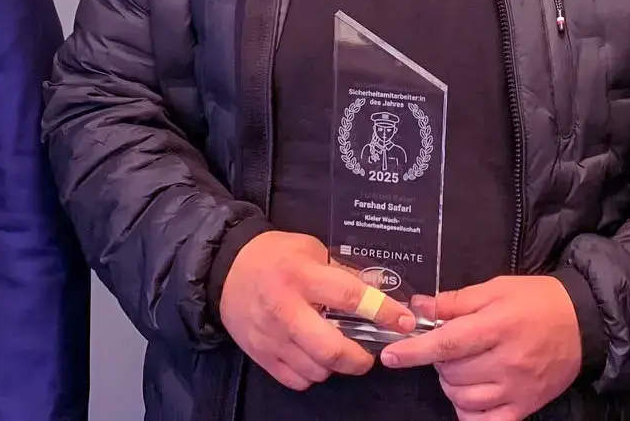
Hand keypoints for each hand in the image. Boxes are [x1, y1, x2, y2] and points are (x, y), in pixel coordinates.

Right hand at [218, 231, 416, 389]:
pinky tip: (313, 357)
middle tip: (371, 354)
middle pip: (331, 350)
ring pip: (316, 370)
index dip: (383, 311)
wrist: (225, 269)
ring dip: (336, 366)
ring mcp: (272, 337)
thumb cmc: (273, 255)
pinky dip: (311, 374)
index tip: (404, 321)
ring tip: (339, 350)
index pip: (350, 297)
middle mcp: (286, 309)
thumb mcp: (311, 250)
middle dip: (360, 359)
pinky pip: (296, 379)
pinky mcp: (260, 354)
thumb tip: (378, 293)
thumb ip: (341, 273)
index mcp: (302, 276)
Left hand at [380, 275, 581, 420]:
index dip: (414, 351)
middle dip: (440, 360)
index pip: (446, 344)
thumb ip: (457, 301)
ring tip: (463, 368)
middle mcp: (506, 362)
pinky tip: (471, 396)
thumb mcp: (497, 288)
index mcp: (498, 326)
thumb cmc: (538, 301)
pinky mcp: (524, 407)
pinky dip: (468, 412)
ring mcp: (516, 389)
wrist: (584, 322)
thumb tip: (419, 307)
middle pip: (451, 372)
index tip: (390, 355)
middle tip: (452, 346)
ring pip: (462, 398)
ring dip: (451, 384)